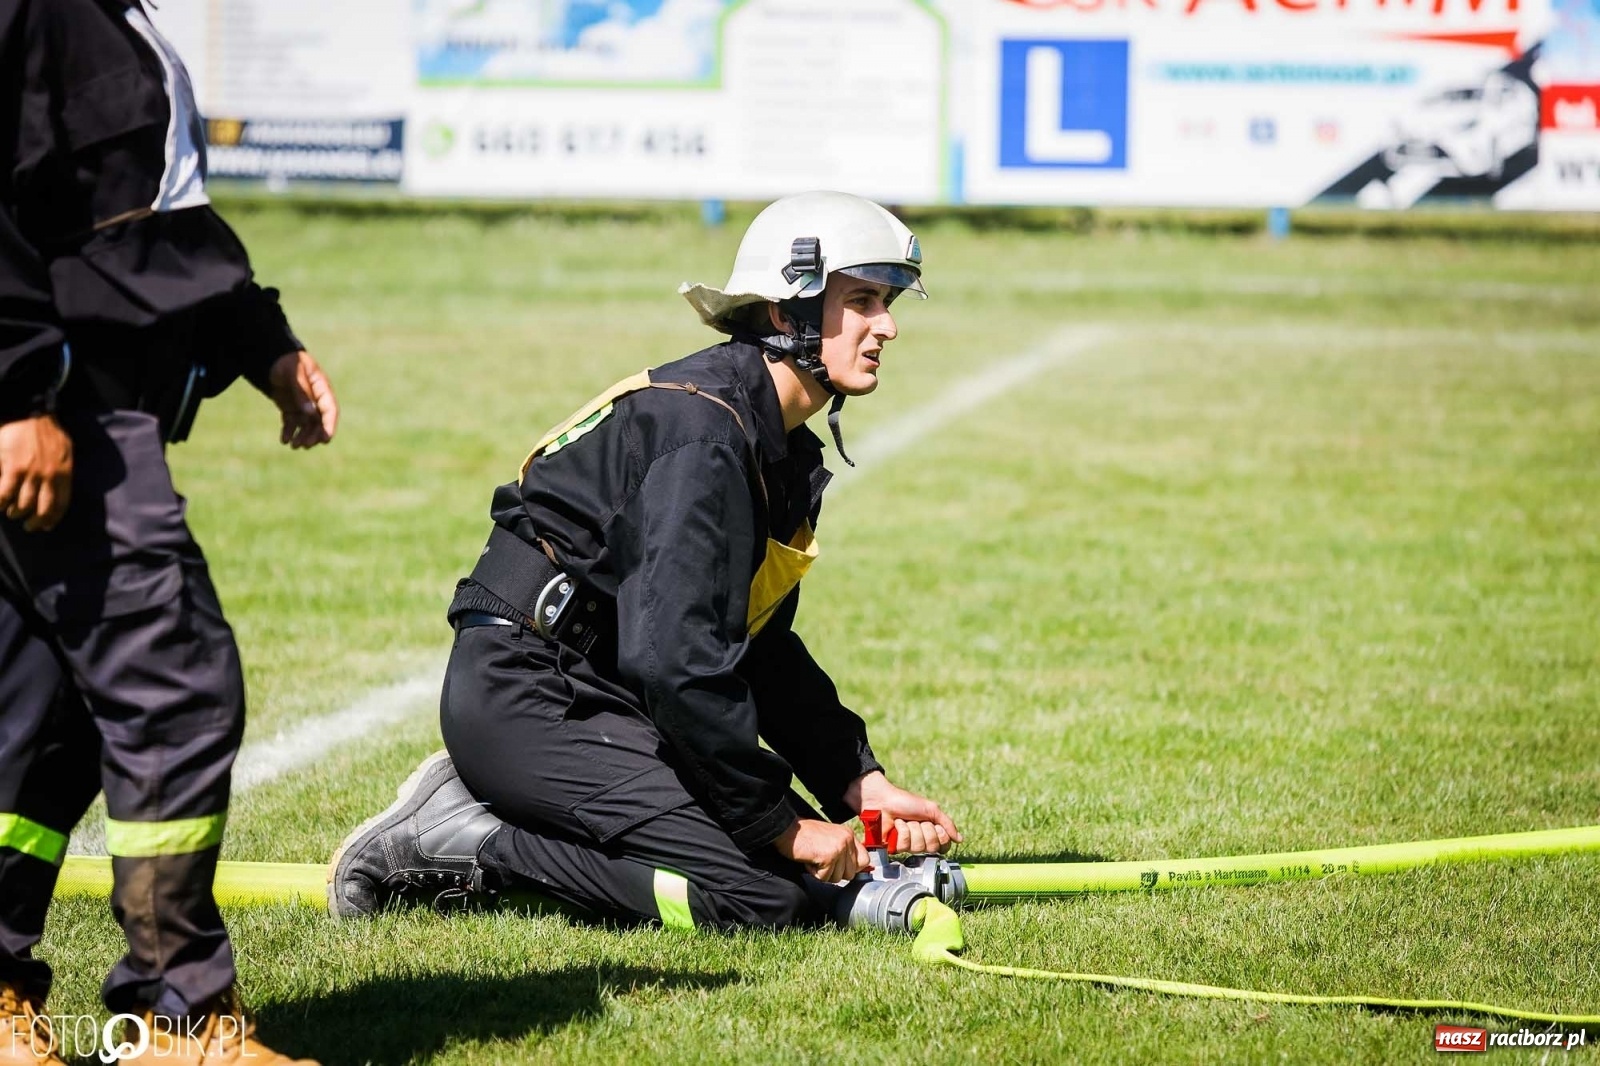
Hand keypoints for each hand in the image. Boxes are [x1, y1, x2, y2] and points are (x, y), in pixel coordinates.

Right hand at [0, 414, 72, 531]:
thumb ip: (61, 471)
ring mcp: (32, 473)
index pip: (62, 504)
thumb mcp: (64, 452)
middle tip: (29, 525)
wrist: (30, 411)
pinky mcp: (13, 469)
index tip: (46, 526)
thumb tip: (56, 490)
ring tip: (11, 512)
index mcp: (64, 473)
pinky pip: (5, 494)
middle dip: (35, 522)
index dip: (53, 519)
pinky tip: (0, 504)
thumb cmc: (47, 432)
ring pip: (24, 505)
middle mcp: (50, 477)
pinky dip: (1, 503)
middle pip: (44, 509)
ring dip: (16, 513)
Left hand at [267, 350, 337, 448]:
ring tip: (293, 446)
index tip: (325, 440)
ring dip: (302, 436)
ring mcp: (304, 405)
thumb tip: (311, 413)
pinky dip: (289, 432)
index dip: (329, 425)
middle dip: (314, 435)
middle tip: (305, 445)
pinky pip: (293, 423)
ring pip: (306, 425)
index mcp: (322, 389)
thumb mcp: (294, 374)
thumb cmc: (288, 362)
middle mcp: (315, 400)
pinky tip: (284, 440)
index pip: (330, 410)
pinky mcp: (292, 409)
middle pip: (319, 421)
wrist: (273, 359)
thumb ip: (302, 392)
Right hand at [774, 818, 869, 882]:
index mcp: (848, 834)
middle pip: (850, 873)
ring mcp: (839, 848)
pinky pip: (824, 877)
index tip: (840, 868)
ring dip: (823, 873)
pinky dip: (814, 873)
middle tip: (821, 861)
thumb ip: (843, 850)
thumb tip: (854, 870)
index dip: (852, 868)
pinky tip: (809, 860)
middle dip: (834, 872)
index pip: (865, 860)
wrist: (788, 830)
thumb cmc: (805, 835)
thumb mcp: (830, 838)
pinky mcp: (828, 856)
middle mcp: (847, 840)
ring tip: (814, 858)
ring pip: (837, 878)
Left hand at [845, 770, 961, 854]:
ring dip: (912, 830)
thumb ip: (947, 824)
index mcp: (930, 832)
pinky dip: (901, 832)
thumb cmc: (905, 801)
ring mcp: (907, 846)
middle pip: (932, 847)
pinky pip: (904, 846)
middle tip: (917, 821)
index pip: (944, 845)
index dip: (940, 836)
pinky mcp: (894, 848)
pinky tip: (896, 826)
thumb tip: (959, 839)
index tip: (933, 825)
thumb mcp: (931, 809)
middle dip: (925, 830)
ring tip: (904, 821)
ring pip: (918, 847)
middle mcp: (920, 841)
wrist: (882, 800)